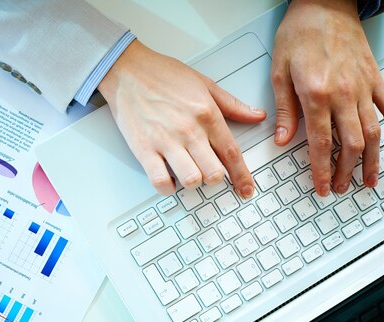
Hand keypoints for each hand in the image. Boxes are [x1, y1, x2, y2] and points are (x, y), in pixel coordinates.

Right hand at [98, 40, 266, 196]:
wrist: (127, 70)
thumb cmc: (162, 75)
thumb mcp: (204, 84)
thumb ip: (232, 104)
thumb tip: (256, 116)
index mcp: (206, 114)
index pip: (231, 153)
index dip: (242, 176)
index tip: (246, 189)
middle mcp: (188, 130)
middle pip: (214, 172)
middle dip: (215, 178)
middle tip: (208, 172)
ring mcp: (165, 141)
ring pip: (190, 180)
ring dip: (192, 182)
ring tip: (187, 172)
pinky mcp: (144, 149)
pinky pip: (160, 181)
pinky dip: (167, 187)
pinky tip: (168, 179)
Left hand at [272, 0, 383, 195]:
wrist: (324, 4)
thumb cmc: (300, 33)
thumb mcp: (279, 71)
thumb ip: (283, 109)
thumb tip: (281, 139)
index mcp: (316, 94)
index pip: (319, 143)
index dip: (321, 170)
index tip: (322, 186)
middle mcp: (344, 93)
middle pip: (350, 143)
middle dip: (346, 171)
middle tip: (341, 187)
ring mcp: (364, 87)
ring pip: (373, 132)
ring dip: (371, 160)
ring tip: (368, 180)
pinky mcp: (375, 80)